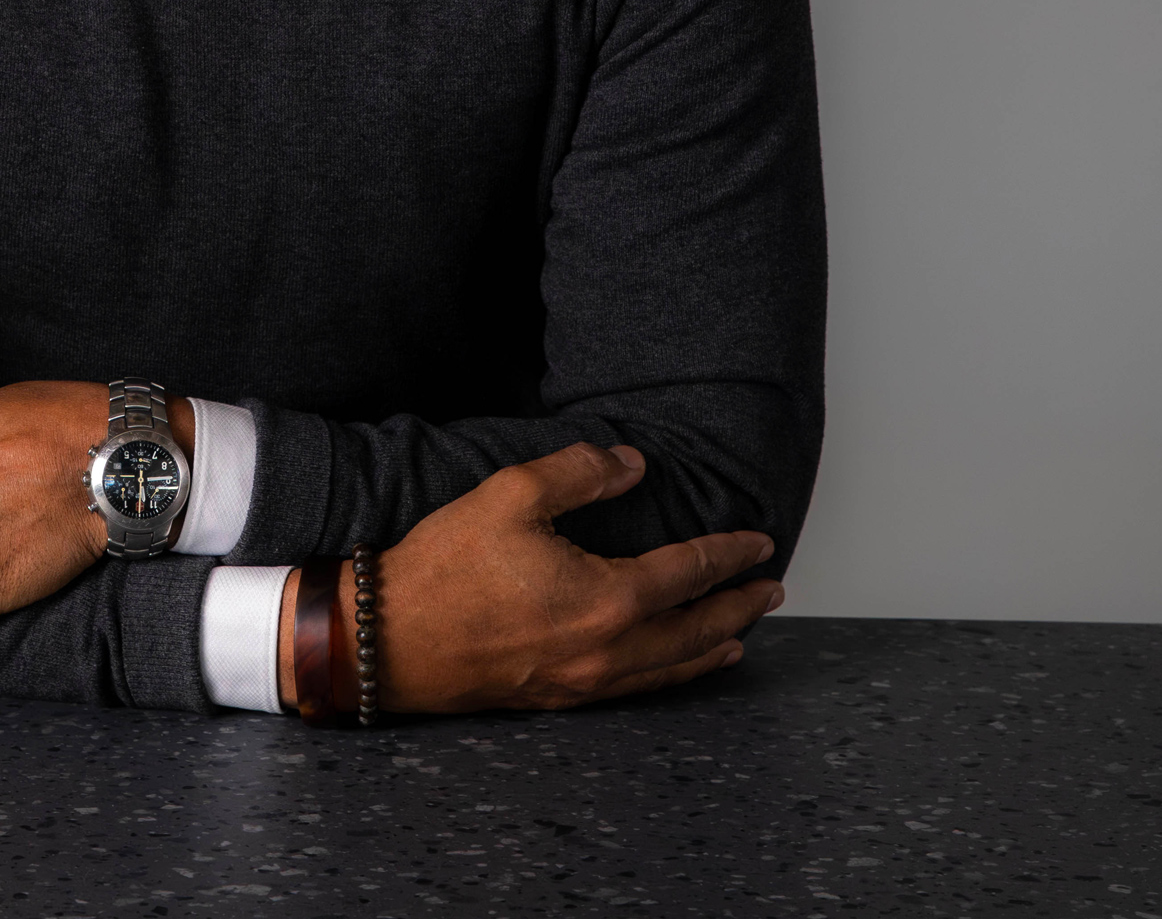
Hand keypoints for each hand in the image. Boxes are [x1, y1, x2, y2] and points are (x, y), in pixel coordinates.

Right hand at [284, 442, 782, 712]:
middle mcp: (608, 649)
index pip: (689, 573)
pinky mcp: (559, 696)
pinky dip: (674, 674)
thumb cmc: (446, 567)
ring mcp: (586, 681)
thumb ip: (578, 472)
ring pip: (673, 667)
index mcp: (606, 598)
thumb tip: (631, 464)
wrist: (390, 641)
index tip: (760, 541)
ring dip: (715, 646)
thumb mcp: (510, 494)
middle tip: (771, 589)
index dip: (729, 554)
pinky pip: (640, 688)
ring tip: (743, 632)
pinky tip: (676, 666)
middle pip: (696, 630)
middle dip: (739, 607)